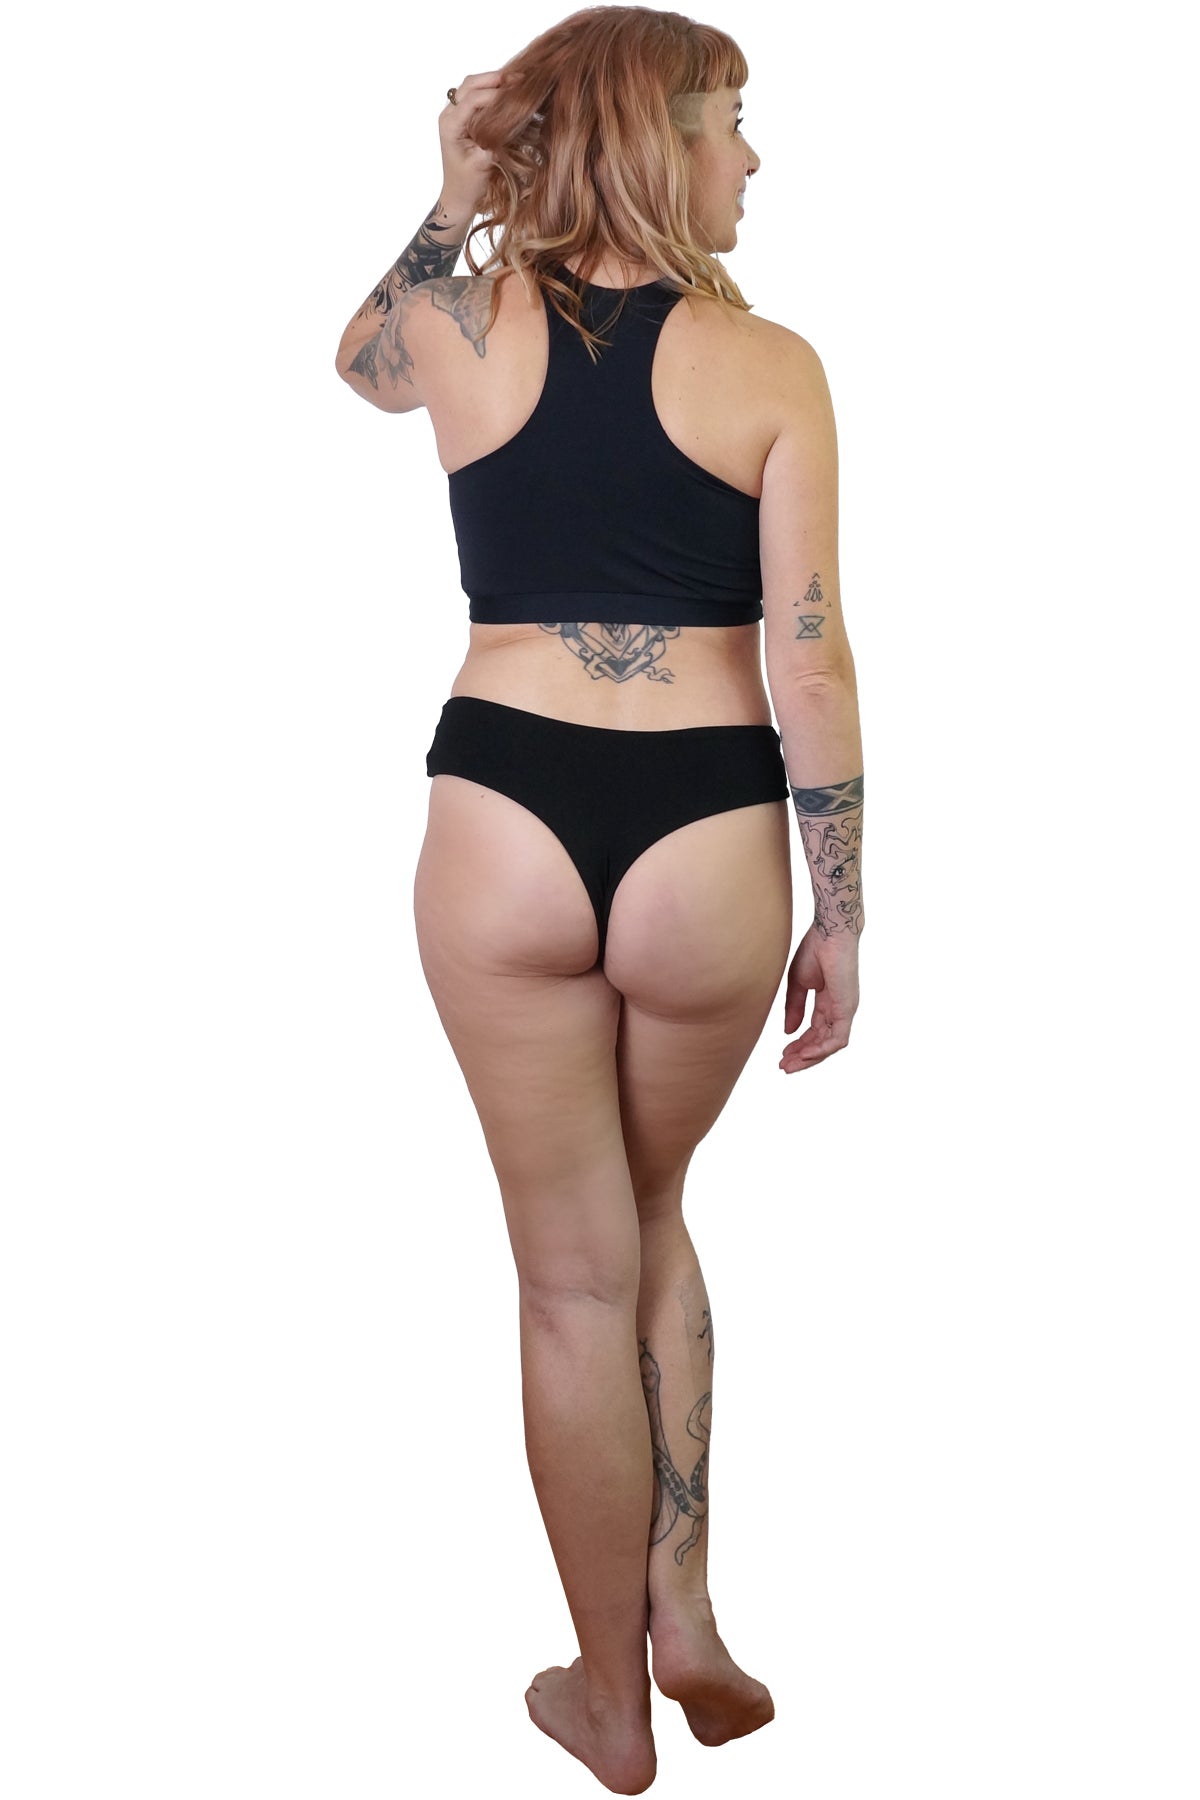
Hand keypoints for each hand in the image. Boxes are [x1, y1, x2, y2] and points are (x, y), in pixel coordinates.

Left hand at [439, 70, 509, 213]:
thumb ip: (494, 139)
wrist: (459, 197)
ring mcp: (455, 114)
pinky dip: (492, 90)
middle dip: (495, 78)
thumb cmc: (468, 185)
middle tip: (520, 78)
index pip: (473, 99)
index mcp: (450, 125)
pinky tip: (508, 92)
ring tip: (517, 82)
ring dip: (494, 81)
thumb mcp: (482, 164)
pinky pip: (476, 95)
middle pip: (470, 84)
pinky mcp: (463, 118)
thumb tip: (511, 121)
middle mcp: (449, 115)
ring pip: (472, 86)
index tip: (518, 94)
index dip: (496, 93)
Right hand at [779, 924, 859, 1071]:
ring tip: (789, 1064)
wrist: (829, 932)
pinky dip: (820, 1050)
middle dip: (801, 1056)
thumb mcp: (797, 984)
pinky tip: (803, 1055)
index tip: (781, 1055)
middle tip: (783, 1066)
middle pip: (821, 1042)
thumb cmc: (815, 949)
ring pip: (829, 1045)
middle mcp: (839, 1010)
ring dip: (809, 1057)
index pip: (814, 1032)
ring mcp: (845, 1010)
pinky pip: (837, 1039)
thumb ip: (793, 1008)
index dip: (798, 1045)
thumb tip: (788, 1031)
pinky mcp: (847, 1009)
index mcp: (828, 1003)